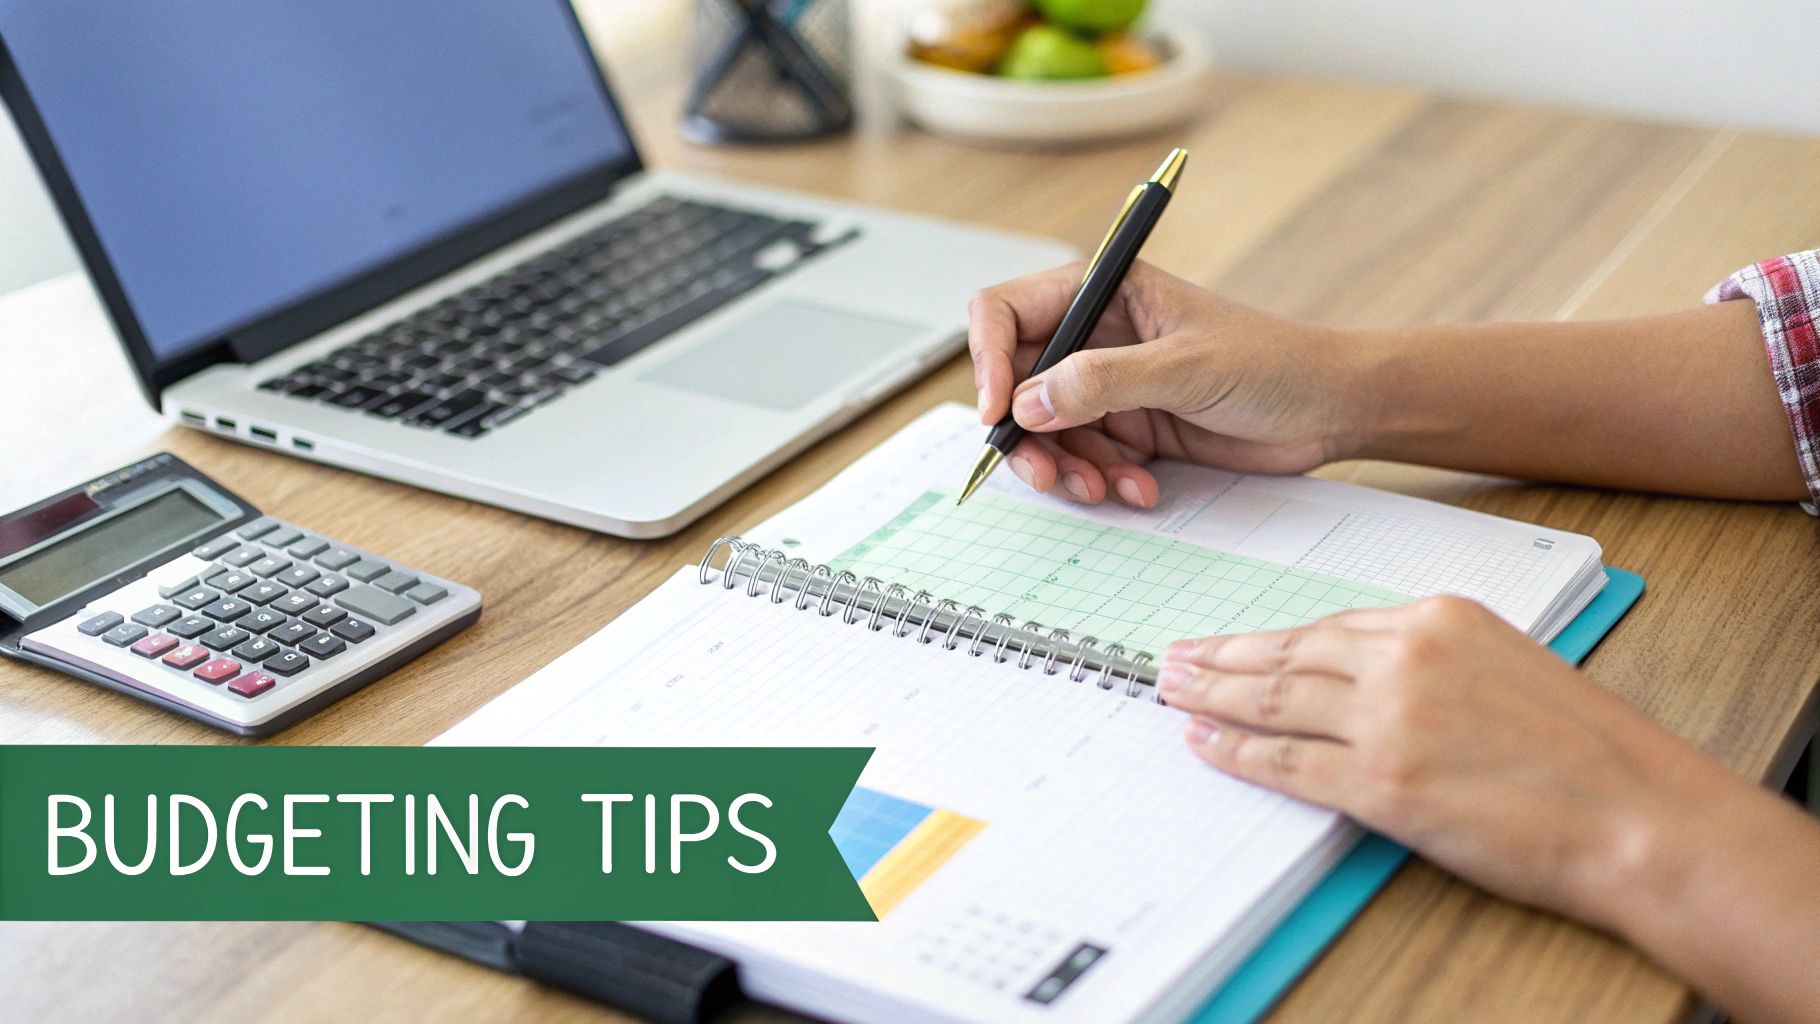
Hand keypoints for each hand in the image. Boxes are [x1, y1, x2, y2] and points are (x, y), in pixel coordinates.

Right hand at [967, 261, 1370, 506]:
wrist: (1332, 409)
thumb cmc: (1276, 362)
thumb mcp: (1187, 367)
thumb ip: (1104, 381)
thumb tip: (1028, 401)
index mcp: (1104, 293)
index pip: (1008, 313)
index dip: (988, 360)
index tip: (996, 412)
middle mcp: (1097, 336)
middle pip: (1017, 383)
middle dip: (1025, 433)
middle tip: (1045, 473)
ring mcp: (1111, 385)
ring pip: (1046, 431)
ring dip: (1066, 468)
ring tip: (1105, 489)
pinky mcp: (1130, 427)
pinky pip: (1085, 459)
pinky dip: (1102, 481)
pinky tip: (1141, 489)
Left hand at [1156, 596, 1735, 929]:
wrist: (1638, 813)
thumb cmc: (1590, 751)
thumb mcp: (1508, 665)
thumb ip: (1433, 662)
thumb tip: (1362, 680)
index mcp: (1439, 618)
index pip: (1328, 627)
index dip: (1269, 640)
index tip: (1231, 642)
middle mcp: (1406, 658)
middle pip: (1288, 654)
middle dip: (1222, 658)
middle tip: (1174, 659)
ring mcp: (1389, 720)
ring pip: (1276, 701)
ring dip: (1215, 698)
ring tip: (1175, 694)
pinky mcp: (1383, 782)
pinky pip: (1288, 762)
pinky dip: (1239, 754)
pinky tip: (1208, 745)